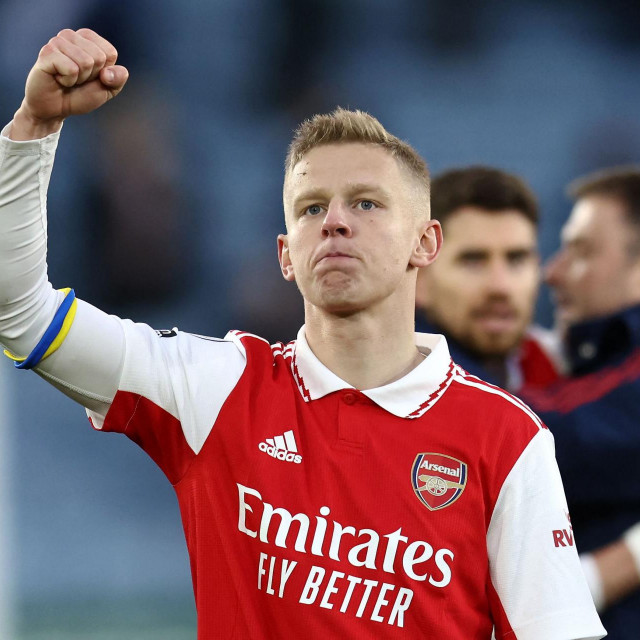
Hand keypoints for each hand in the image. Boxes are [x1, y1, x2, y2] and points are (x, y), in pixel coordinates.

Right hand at [12, 29, 127, 138]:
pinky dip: (68, 81)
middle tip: (77, 79)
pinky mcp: (47, 52)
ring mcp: (57, 41)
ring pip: (86, 62)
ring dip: (79, 79)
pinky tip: (58, 79)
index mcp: (88, 39)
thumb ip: (117, 79)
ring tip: (67, 79)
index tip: (90, 77)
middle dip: (91, 76)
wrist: (54, 109)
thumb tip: (109, 73)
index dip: (104, 72)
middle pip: (99, 57)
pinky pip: (71, 69)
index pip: (110, 52)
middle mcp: (71, 35)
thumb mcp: (106, 90)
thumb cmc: (80, 95)